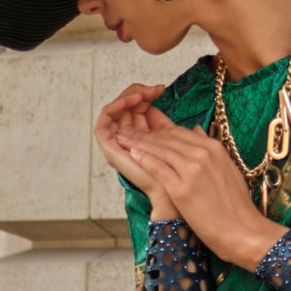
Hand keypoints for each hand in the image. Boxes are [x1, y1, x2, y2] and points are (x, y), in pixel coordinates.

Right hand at [95, 84, 176, 209]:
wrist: (176, 202)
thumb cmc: (182, 183)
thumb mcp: (181, 149)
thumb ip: (177, 135)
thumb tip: (187, 122)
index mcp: (144, 142)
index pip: (137, 112)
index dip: (145, 97)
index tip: (160, 88)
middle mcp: (129, 143)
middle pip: (124, 109)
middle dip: (137, 93)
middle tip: (153, 89)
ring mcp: (118, 146)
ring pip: (113, 111)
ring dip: (126, 97)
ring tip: (142, 93)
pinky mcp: (110, 149)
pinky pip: (104, 120)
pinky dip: (114, 106)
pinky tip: (131, 99)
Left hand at [115, 122, 285, 269]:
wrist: (242, 231)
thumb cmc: (236, 207)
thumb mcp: (228, 170)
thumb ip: (211, 151)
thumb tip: (197, 131)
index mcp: (215, 149)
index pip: (180, 132)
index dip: (159, 131)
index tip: (145, 132)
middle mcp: (203, 154)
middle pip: (167, 138)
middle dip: (144, 133)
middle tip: (127, 131)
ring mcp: (192, 170)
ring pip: (159, 150)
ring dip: (138, 142)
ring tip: (123, 139)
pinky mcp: (182, 189)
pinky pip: (157, 168)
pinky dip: (143, 159)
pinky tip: (131, 154)